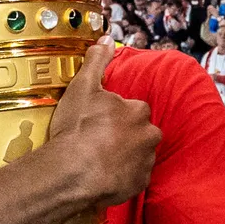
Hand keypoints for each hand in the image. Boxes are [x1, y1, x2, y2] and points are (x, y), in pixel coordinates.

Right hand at [49, 40, 160, 206]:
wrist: (75, 172)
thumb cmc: (78, 128)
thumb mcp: (83, 87)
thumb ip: (96, 62)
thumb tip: (106, 39)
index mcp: (138, 111)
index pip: (134, 108)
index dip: (117, 113)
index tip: (100, 120)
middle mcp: (149, 135)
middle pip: (141, 132)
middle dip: (125, 135)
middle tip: (100, 140)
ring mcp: (146, 161)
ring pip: (140, 154)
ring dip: (126, 155)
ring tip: (100, 159)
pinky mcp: (140, 184)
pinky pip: (134, 177)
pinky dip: (123, 176)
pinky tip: (104, 174)